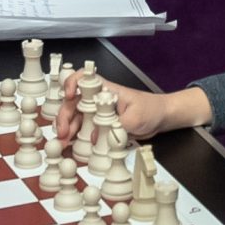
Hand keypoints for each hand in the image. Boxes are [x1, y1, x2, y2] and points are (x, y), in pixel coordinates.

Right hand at [53, 80, 203, 145]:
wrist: (161, 118)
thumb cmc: (151, 110)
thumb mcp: (135, 119)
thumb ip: (116, 127)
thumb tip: (95, 137)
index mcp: (106, 90)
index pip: (84, 79)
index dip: (72, 84)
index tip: (68, 97)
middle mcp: (98, 99)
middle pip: (74, 102)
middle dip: (64, 116)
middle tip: (63, 133)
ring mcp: (98, 112)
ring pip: (76, 117)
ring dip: (68, 129)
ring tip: (64, 144)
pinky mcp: (101, 125)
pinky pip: (85, 129)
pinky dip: (76, 137)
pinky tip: (72, 146)